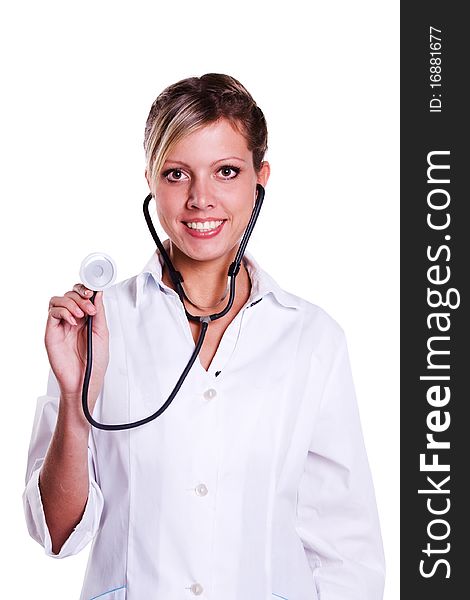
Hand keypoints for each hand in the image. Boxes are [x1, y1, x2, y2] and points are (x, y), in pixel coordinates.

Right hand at [45, 283, 108, 410]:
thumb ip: (99, 313)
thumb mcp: (102, 333)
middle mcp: (72, 320)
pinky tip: (73, 322)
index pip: (81, 296)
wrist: (85, 381)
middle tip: (90, 306)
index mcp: (86, 319)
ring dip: (72, 303)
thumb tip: (99, 293)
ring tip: (83, 315)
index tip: (94, 291)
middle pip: (69, 294)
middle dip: (81, 296)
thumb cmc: (94, 362)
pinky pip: (52, 313)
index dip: (86, 289)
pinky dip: (64, 312)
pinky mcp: (52, 332)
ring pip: (58, 300)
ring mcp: (61, 325)